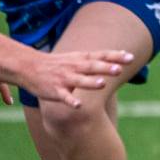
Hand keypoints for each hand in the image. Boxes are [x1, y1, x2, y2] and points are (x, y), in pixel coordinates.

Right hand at [14, 48, 134, 107]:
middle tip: (119, 70)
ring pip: (79, 81)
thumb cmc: (60, 63)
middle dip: (105, 68)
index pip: (101, 56)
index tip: (130, 58)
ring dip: (90, 82)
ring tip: (102, 84)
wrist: (28, 66)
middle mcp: (74, 67)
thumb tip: (126, 54)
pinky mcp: (55, 91)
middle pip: (92, 67)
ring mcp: (64, 79)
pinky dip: (71, 101)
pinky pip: (64, 96)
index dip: (115, 57)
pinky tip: (79, 105)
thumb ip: (101, 57)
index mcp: (82, 59)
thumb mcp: (79, 56)